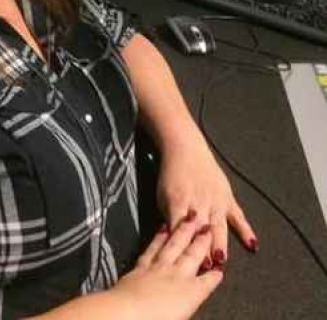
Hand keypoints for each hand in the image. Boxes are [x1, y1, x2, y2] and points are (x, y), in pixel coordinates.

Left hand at [112, 216, 222, 319]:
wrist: (128, 313)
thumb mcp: (183, 315)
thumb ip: (190, 303)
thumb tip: (190, 301)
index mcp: (191, 293)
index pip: (208, 282)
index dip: (215, 273)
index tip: (220, 265)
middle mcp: (177, 276)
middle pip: (193, 255)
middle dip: (203, 241)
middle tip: (208, 227)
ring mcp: (159, 268)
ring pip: (175, 245)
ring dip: (184, 231)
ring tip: (191, 217)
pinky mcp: (141, 266)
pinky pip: (153, 247)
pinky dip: (159, 236)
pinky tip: (163, 227)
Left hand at [157, 133, 257, 263]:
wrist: (185, 148)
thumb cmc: (172, 174)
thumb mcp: (162, 196)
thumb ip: (169, 219)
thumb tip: (172, 241)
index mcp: (179, 204)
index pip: (179, 231)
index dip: (182, 247)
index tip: (184, 264)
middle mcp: (198, 204)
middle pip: (200, 231)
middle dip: (202, 249)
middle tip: (205, 267)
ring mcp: (215, 201)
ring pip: (218, 226)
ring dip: (219, 242)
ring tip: (221, 259)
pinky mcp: (227, 198)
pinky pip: (237, 216)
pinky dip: (245, 230)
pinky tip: (252, 244)